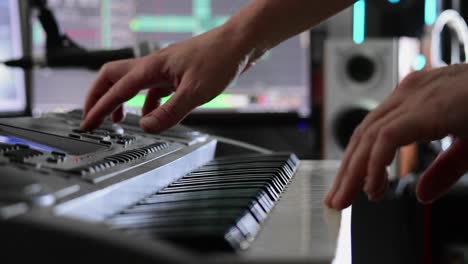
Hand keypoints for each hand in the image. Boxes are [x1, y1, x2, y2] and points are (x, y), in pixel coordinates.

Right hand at [81, 26, 249, 132]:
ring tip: (116, 120)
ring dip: (120, 101)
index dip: (98, 109)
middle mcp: (153, 66)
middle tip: (92, 117)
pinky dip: (146, 103)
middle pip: (113, 78)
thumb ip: (169, 112)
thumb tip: (146, 127)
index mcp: (152, 68)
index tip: (88, 123)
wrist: (238, 44)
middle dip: (98, 98)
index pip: (116, 90)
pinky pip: (152, 89)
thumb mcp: (195, 92)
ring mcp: (164, 69)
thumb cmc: (220, 59)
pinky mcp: (175, 74)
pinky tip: (151, 114)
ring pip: (131, 83)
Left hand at [325, 64, 467, 209]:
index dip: (357, 161)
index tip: (350, 188)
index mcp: (416, 98)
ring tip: (345, 199)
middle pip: (363, 134)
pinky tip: (373, 187)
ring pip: (367, 136)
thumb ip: (443, 169)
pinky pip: (387, 137)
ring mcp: (415, 95)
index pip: (373, 131)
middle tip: (336, 200)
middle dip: (346, 170)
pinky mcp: (427, 106)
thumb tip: (420, 193)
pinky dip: (375, 163)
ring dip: (353, 171)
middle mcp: (409, 92)